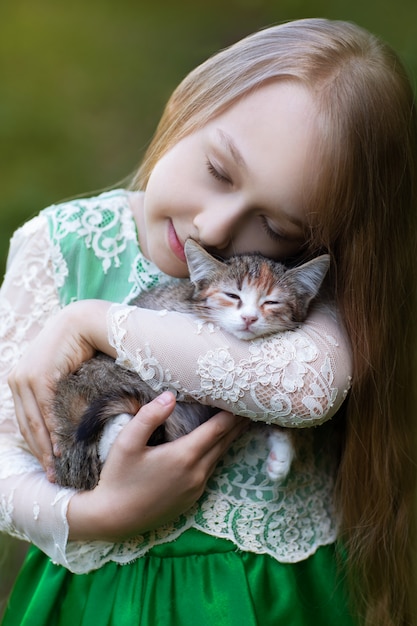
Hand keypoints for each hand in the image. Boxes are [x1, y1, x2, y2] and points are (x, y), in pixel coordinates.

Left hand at [8, 300, 113, 477]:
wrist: (84, 323)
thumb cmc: (78, 349)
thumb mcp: (64, 378)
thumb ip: (59, 400)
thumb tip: (66, 428)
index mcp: (19, 382)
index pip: (26, 422)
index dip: (36, 447)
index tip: (48, 468)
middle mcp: (17, 380)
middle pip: (27, 426)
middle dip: (40, 454)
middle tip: (53, 477)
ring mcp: (26, 377)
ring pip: (35, 422)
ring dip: (46, 449)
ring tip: (57, 469)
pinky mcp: (39, 375)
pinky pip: (46, 410)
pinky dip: (53, 431)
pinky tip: (61, 448)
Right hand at [67, 392, 245, 540]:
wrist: (113, 519)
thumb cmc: (118, 477)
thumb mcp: (127, 442)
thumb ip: (149, 416)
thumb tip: (170, 395)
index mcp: (184, 456)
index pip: (218, 429)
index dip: (233, 414)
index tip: (244, 399)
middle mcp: (196, 473)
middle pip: (224, 442)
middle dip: (237, 424)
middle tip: (250, 406)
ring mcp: (196, 488)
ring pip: (219, 457)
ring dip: (229, 439)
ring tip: (238, 422)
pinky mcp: (192, 499)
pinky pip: (210, 471)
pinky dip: (217, 454)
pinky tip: (215, 447)